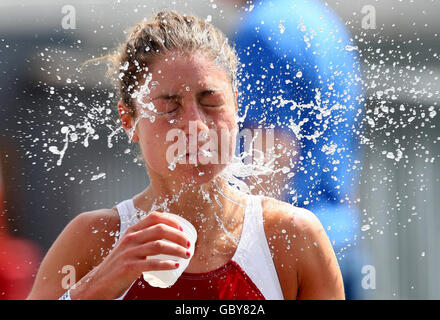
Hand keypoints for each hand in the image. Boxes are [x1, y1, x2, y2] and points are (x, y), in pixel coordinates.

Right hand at [73, 211, 191, 298]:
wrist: (98, 282)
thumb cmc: (119, 265)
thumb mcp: (129, 246)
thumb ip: (143, 240)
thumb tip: (168, 237)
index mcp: (132, 231)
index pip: (154, 217)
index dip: (171, 220)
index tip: (183, 228)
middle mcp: (130, 238)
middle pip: (160, 230)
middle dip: (179, 235)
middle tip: (189, 244)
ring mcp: (129, 253)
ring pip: (159, 245)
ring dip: (177, 249)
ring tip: (187, 254)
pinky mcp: (128, 267)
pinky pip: (151, 263)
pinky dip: (166, 264)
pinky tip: (175, 265)